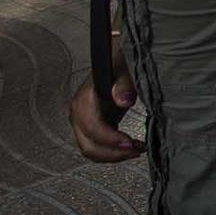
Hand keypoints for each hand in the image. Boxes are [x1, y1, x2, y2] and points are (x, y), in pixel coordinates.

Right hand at [67, 48, 139, 162]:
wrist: (115, 59)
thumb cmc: (119, 61)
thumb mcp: (125, 67)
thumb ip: (124, 83)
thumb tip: (123, 100)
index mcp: (84, 99)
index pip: (92, 128)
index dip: (111, 139)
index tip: (130, 142)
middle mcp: (79, 112)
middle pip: (88, 145)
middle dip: (113, 153)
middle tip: (136, 150)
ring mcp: (84, 121)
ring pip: (92, 150)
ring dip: (114, 155)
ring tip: (136, 149)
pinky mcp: (93, 126)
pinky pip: (97, 146)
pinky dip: (112, 152)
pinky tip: (130, 147)